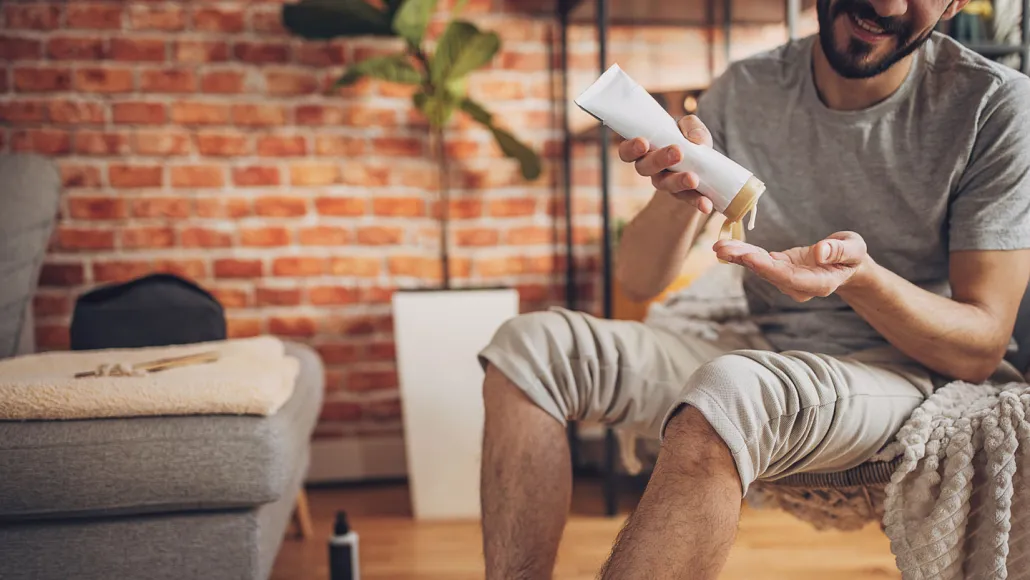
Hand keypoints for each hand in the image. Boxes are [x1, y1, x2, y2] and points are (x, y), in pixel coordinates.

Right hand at [617, 115, 713, 214]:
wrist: (704, 158)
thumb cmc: (688, 137)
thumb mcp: (689, 126)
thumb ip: (691, 126)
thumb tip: (696, 139)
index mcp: (646, 149)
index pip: (627, 151)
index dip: (631, 148)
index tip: (643, 143)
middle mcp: (650, 168)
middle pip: (645, 168)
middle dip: (660, 160)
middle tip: (677, 152)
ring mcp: (665, 183)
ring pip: (665, 185)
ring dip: (679, 182)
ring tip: (693, 179)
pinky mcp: (682, 194)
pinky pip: (687, 199)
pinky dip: (697, 201)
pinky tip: (706, 205)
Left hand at [713, 231, 869, 301]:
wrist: (847, 264)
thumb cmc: (853, 256)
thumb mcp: (854, 249)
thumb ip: (839, 251)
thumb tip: (820, 252)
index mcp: (818, 283)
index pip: (789, 278)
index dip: (768, 268)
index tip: (749, 257)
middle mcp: (797, 285)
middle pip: (768, 274)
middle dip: (745, 260)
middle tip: (723, 249)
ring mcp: (787, 278)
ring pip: (760, 268)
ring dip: (739, 257)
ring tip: (718, 247)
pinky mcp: (780, 268)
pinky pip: (760, 260)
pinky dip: (743, 253)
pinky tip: (726, 248)